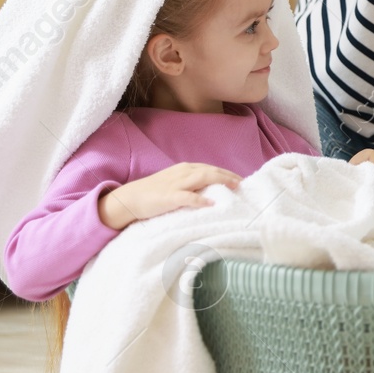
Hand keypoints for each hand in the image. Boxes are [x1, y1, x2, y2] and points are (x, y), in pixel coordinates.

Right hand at [97, 162, 240, 229]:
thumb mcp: (175, 184)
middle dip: (228, 176)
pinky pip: (187, 197)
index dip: (226, 173)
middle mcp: (182, 172)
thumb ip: (191, 184)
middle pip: (210, 171)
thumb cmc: (153, 193)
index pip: (210, 168)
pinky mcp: (169, 196)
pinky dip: (200, 200)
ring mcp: (176, 183)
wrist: (130, 198)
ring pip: (203, 177)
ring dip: (220, 181)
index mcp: (184, 169)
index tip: (240, 180)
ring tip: (234, 188)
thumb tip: (210, 192)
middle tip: (243, 184)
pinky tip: (210, 204)